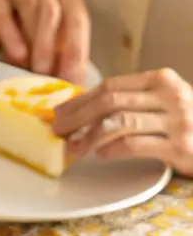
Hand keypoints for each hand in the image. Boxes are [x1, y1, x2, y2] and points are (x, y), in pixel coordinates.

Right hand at [0, 0, 89, 83]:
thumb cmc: (27, 33)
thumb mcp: (51, 40)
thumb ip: (64, 55)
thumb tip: (77, 85)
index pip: (77, 17)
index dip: (76, 47)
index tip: (71, 76)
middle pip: (52, 11)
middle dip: (50, 46)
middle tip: (46, 74)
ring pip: (32, 7)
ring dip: (33, 41)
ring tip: (31, 69)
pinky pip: (4, 13)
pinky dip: (11, 36)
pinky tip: (16, 56)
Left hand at [52, 68, 192, 173]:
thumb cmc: (189, 125)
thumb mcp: (164, 104)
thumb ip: (131, 102)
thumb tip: (80, 111)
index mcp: (161, 80)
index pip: (110, 86)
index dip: (80, 100)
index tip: (58, 113)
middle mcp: (171, 95)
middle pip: (110, 101)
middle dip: (77, 116)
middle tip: (57, 130)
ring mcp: (178, 120)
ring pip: (119, 123)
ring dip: (89, 136)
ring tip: (73, 147)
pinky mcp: (181, 146)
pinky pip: (135, 144)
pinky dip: (112, 150)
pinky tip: (100, 155)